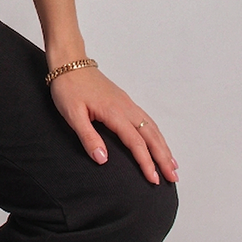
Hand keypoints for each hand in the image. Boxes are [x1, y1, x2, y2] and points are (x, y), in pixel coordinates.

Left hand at [49, 66, 178, 184]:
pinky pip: (147, 120)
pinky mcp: (124, 100)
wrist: (69, 62)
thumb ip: (88, 137)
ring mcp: (127, 103)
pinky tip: (158, 141)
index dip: (146, 162)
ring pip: (152, 127)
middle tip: (173, 177)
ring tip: (172, 164)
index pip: (136, 143)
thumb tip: (103, 160)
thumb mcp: (72, 114)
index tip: (154, 179)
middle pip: (151, 136)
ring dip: (163, 146)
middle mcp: (126, 107)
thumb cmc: (68, 86)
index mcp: (114, 112)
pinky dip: (157, 134)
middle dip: (164, 158)